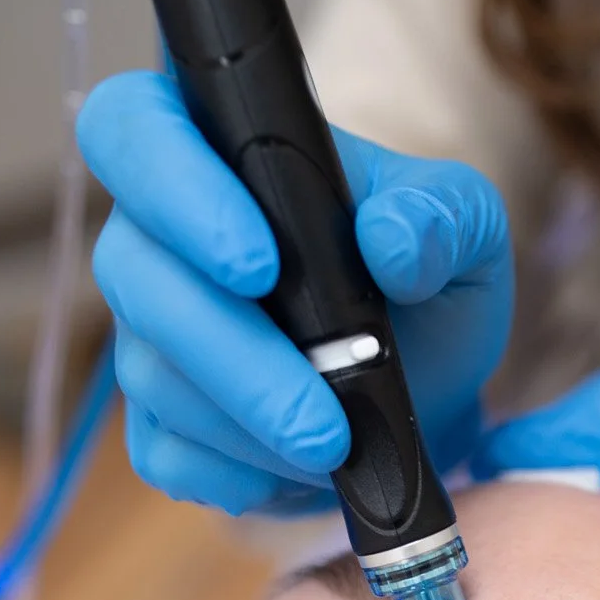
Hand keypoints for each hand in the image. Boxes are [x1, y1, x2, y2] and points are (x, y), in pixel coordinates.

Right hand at [77, 71, 513, 515]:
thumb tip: (391, 243)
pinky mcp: (160, 419)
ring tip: (334, 445)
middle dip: (234, 355)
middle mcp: (158, 234)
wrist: (429, 379)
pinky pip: (163, 452)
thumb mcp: (464, 228)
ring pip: (153, 375)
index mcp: (217, 148)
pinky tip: (292, 469)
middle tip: (322, 418)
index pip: (134, 126)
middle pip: (138, 277)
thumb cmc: (430, 279)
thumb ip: (440, 216)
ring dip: (247, 425)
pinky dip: (235, 473)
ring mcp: (148, 330)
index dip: (175, 189)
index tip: (259, 264)